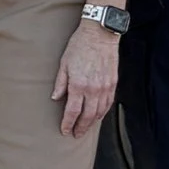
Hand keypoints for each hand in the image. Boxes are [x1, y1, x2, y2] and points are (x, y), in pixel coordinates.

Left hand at [51, 19, 121, 140]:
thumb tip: (55, 98)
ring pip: (99, 112)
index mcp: (78, 85)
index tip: (65, 130)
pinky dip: (103, 112)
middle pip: (87, 116)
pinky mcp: (113, 83)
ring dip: (92, 122)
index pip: (72, 112)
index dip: (68, 123)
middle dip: (81, 128)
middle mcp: (93, 89)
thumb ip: (60, 83)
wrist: (100, 34)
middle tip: (76, 134)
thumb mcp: (64, 63)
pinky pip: (108, 103)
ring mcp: (105, 87)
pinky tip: (98, 115)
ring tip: (86, 127)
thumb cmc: (79, 46)